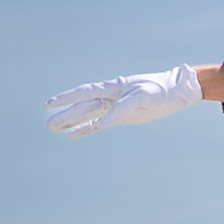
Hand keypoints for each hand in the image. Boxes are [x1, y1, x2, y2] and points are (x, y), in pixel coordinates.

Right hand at [46, 65, 201, 137]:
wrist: (175, 92)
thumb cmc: (159, 90)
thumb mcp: (143, 96)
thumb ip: (122, 107)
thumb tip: (103, 123)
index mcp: (112, 88)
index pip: (84, 92)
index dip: (66, 98)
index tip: (49, 104)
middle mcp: (109, 97)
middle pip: (82, 106)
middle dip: (65, 114)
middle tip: (47, 125)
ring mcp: (114, 107)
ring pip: (87, 115)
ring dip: (71, 122)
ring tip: (53, 128)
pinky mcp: (121, 117)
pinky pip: (98, 123)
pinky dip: (86, 128)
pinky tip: (72, 135)